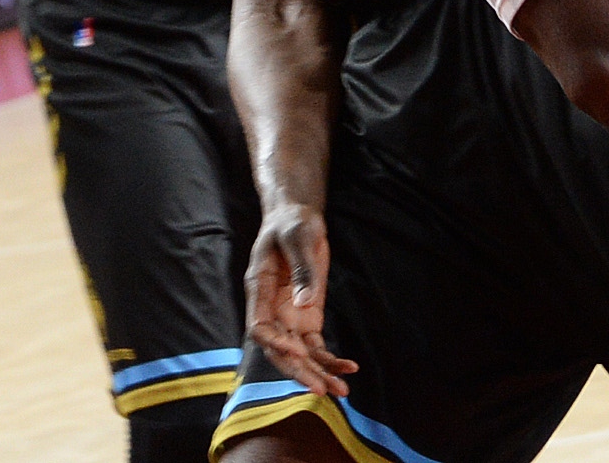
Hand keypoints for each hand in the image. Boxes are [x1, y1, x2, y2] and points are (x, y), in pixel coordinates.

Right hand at [244, 201, 355, 396]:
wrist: (298, 218)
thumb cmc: (293, 224)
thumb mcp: (299, 237)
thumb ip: (302, 268)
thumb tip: (305, 303)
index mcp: (260, 288)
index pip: (260, 327)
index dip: (275, 343)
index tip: (298, 351)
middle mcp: (272, 309)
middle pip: (280, 349)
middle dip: (300, 371)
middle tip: (322, 389)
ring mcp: (289, 316)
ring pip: (300, 354)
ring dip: (318, 373)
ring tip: (342, 391)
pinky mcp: (307, 317)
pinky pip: (316, 346)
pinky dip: (330, 359)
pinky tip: (349, 369)